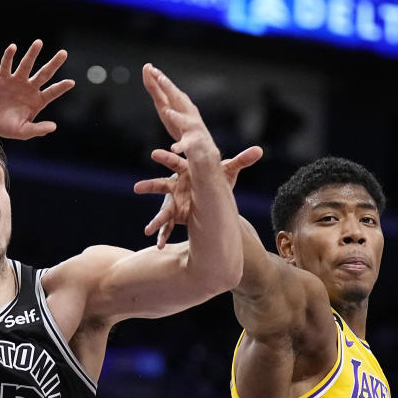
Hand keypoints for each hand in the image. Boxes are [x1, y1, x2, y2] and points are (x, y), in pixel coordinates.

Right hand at [0, 39, 75, 138]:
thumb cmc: (5, 126)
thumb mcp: (23, 132)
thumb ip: (37, 129)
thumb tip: (54, 127)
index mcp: (37, 101)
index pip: (52, 92)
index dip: (61, 88)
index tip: (71, 82)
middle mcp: (29, 88)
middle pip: (44, 74)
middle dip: (54, 64)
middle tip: (63, 53)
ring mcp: (16, 81)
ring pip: (26, 65)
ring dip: (32, 54)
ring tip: (39, 42)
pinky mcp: (2, 78)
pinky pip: (6, 65)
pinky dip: (9, 56)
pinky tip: (13, 47)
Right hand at [134, 146, 262, 248]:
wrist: (210, 200)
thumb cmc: (217, 181)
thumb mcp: (228, 173)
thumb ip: (241, 161)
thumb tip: (259, 150)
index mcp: (186, 174)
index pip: (175, 163)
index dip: (167, 158)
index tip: (156, 154)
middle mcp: (177, 188)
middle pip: (161, 186)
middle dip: (150, 186)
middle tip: (137, 187)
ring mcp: (175, 203)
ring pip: (163, 212)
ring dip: (156, 221)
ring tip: (148, 231)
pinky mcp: (176, 217)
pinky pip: (168, 228)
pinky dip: (163, 237)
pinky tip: (160, 247)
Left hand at [142, 63, 210, 149]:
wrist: (205, 150)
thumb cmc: (185, 129)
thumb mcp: (169, 112)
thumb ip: (160, 97)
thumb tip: (151, 79)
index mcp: (180, 106)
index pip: (167, 90)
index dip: (158, 79)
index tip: (148, 67)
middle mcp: (188, 113)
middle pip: (178, 100)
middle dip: (170, 89)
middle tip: (160, 78)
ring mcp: (192, 128)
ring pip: (184, 122)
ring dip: (177, 117)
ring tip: (168, 112)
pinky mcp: (194, 144)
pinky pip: (186, 145)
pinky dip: (181, 146)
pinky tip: (174, 147)